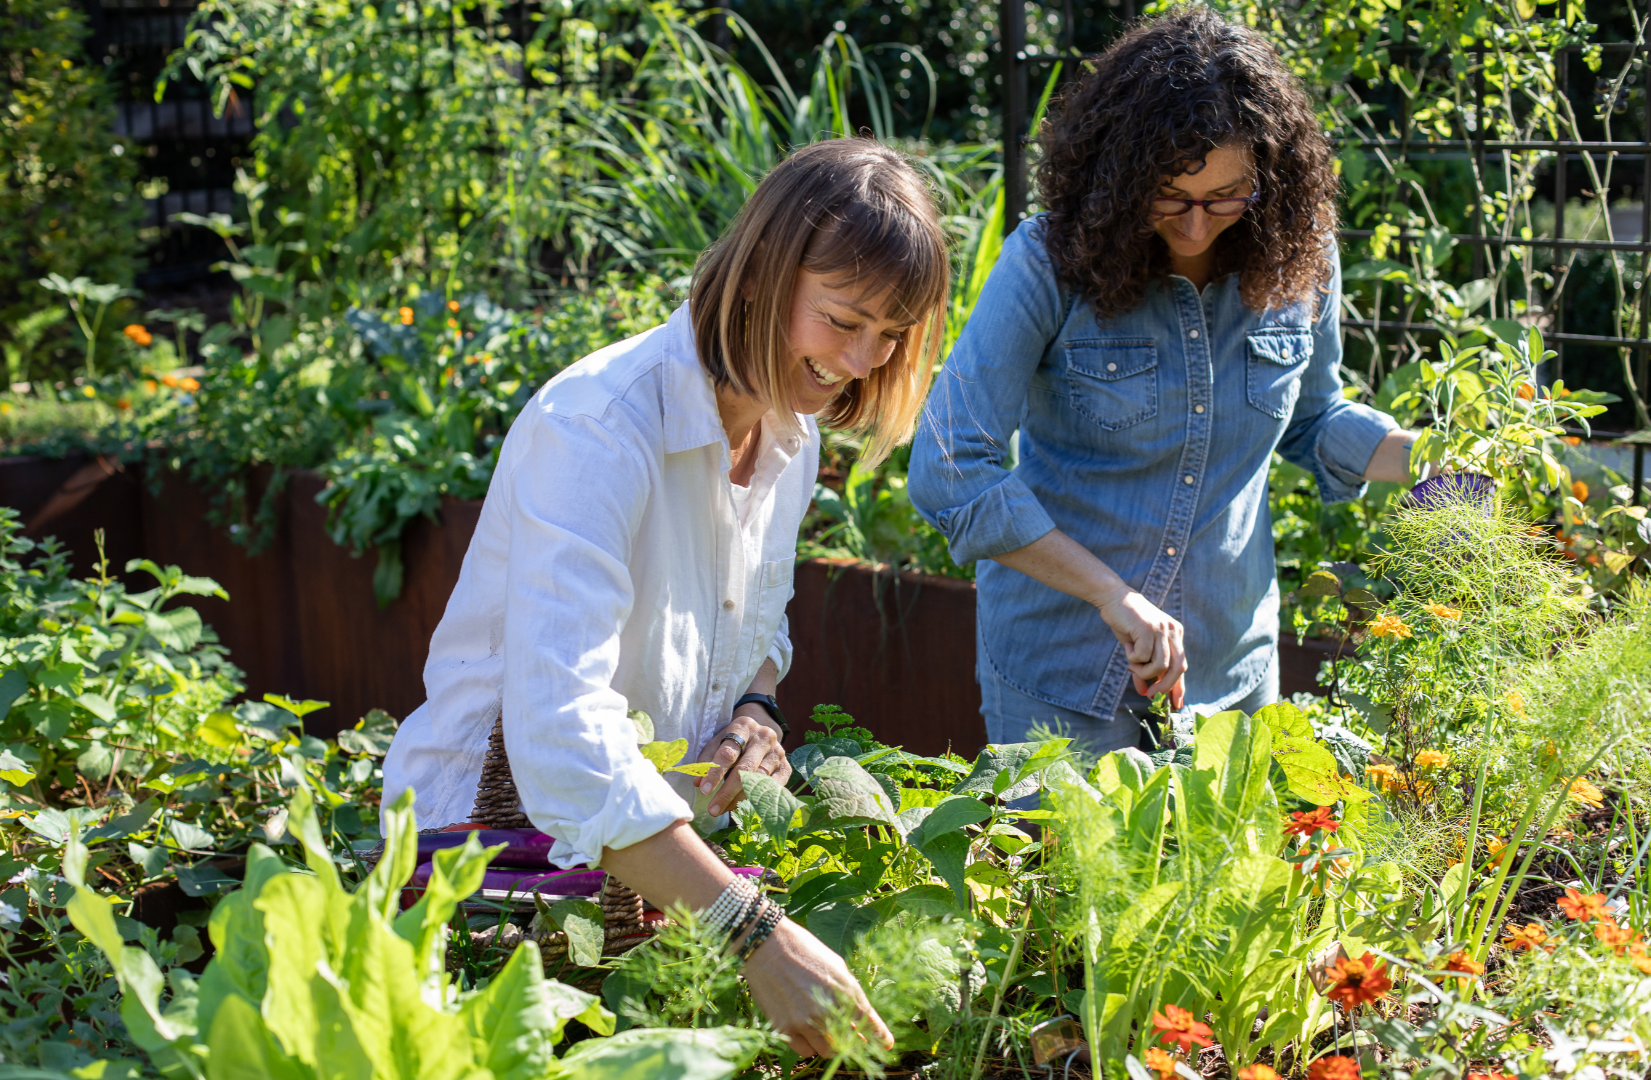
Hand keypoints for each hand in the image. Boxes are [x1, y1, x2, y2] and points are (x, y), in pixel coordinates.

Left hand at [695, 708, 791, 815]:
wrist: (761, 733)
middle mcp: (764, 737)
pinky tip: (742, 808)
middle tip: (713, 809)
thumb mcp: (718, 741)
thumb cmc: (734, 740)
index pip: (728, 752)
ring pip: (758, 781)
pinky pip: (772, 788)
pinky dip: (756, 800)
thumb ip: (707, 759)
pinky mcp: (786, 768)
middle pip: (745, 769)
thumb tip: (698, 782)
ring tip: (723, 810)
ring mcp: (778, 752)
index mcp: (744, 726)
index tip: (704, 790)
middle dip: (727, 792)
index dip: (715, 773)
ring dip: (739, 799)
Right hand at [741, 917, 894, 1057]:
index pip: (870, 1023)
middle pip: (850, 1043)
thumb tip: (860, 1014)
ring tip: (822, 1030)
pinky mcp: (785, 1028)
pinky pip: (804, 1051)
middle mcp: (829, 1009)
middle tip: (847, 1037)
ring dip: (829, 1044)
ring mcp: (806, 1021)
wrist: (767, 945)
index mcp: (846, 989)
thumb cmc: (804, 950)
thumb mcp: (836, 965)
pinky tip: (804, 1030)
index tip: (885, 1044)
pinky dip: (807, 1044)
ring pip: (828, 1051)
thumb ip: (849, 992)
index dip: (880, 1038)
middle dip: (853, 1042)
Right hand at [1095, 587, 1186, 708]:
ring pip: (1161, 665)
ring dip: (1144, 672)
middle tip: (1151, 694)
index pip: (1181, 665)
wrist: (1113, 598)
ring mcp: (1162, 629)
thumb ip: (1144, 668)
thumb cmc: (1125, 622)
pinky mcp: (1148, 629)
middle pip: (1177, 668)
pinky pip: (1143, 656)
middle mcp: (1173, 631)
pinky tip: (1127, 648)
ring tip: (1132, 666)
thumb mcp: (1137, 648)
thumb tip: (1144, 692)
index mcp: (1175, 634)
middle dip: (1165, 686)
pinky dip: (1133, 658)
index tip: (1176, 703)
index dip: (1179, 686)